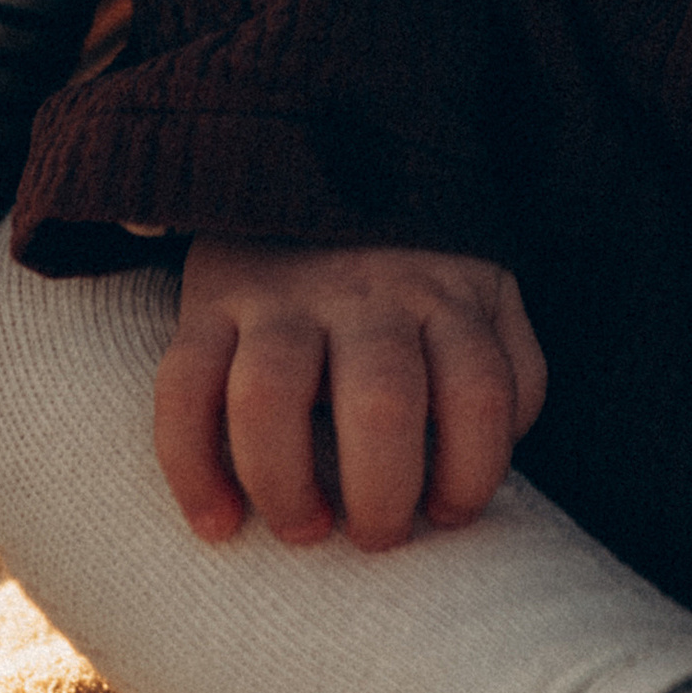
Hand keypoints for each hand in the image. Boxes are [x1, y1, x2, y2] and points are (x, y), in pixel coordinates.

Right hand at [157, 240, 546, 551]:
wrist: (315, 157)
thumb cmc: (411, 269)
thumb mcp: (480, 290)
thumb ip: (507, 362)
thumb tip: (498, 454)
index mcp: (448, 292)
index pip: (481, 392)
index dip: (474, 471)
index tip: (448, 513)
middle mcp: (369, 291)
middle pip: (382, 402)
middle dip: (382, 495)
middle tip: (376, 535)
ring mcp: (284, 293)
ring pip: (271, 397)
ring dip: (286, 487)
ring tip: (304, 530)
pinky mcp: (209, 299)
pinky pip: (184, 390)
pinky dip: (193, 470)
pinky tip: (217, 524)